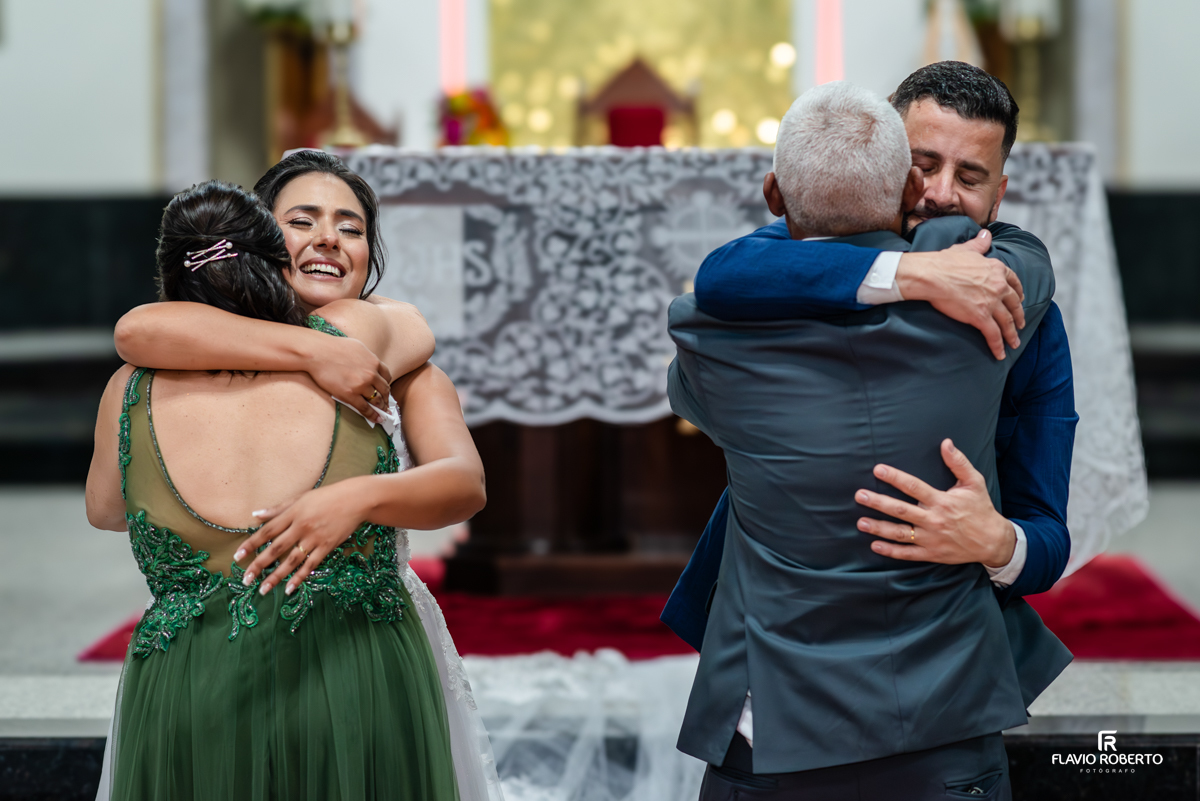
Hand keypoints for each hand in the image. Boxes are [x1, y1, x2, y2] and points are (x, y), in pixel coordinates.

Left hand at [234, 481, 368, 595]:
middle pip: (276, 548)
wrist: (356, 499)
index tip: (238, 556)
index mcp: (293, 513)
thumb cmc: (328, 496)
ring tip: (263, 590)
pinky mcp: (327, 546)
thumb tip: (255, 514)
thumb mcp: (301, 498)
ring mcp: (315, 538)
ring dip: (276, 576)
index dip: (251, 544)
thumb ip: (278, 508)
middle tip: (246, 579)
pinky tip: (289, 588)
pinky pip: (311, 564)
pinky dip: (299, 577)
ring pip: (291, 560)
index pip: (267, 531)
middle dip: (259, 565)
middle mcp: (301, 526)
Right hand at [308, 336, 392, 421]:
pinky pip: (365, 408)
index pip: (387, 376)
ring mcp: (361, 385)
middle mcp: (371, 373)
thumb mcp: (358, 347)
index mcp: (374, 361)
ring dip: (381, 408)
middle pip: (384, 390)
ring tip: (383, 414)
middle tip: (386, 405)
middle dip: (386, 399)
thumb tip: (370, 365)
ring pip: (377, 400)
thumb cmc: (333, 347)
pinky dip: (372, 415)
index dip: (386, 385)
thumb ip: (367, 358)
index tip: (385, 390)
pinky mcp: (350, 394)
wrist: (318, 352)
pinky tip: (376, 419)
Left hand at [854, 438, 1016, 567]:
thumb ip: (958, 462)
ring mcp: (932, 539)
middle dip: (879, 503)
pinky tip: (875, 545)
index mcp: (942, 501)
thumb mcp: (974, 483)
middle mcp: (934, 520)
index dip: (895, 478)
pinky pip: (908, 553)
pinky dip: (891, 551)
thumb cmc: (981, 509)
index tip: (878, 470)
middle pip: (901, 510)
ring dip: (879, 528)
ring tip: (861, 522)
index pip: (914, 486)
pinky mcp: (932, 553)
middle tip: (860, 496)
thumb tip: (946, 442)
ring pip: (900, 533)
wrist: (994, 542)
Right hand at [896, 230, 1024, 359]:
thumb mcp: (966, 249)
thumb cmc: (944, 261)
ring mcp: (991, 303)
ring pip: (1007, 322)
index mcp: (997, 269)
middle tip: (1021, 324)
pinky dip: (998, 346)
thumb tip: (987, 233)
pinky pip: (993, 334)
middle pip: (1014, 305)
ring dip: (1012, 334)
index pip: (1014, 282)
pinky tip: (1000, 354)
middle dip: (1019, 316)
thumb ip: (979, 243)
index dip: (1018, 292)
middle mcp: (998, 286)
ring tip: (1014, 343)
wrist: (931, 275)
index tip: (1020, 299)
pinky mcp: (981, 317)